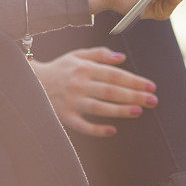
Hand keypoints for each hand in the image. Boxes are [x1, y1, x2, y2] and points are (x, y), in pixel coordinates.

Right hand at [31, 48, 157, 136]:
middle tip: (153, 100)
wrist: (32, 82)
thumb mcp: (76, 55)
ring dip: (120, 110)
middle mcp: (78, 84)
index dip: (133, 80)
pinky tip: (113, 130)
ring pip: (99, 107)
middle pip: (110, 90)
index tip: (151, 85)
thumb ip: (99, 54)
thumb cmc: (59, 69)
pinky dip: (97, 129)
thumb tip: (122, 58)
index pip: (113, 74)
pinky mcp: (65, 117)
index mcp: (83, 68)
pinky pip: (83, 125)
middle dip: (133, 95)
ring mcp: (72, 101)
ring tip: (139, 111)